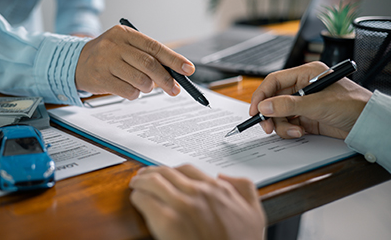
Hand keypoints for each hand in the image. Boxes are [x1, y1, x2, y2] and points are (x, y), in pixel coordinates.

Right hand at [75, 25, 194, 99]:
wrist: (75, 62)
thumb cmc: (107, 55)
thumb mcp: (125, 47)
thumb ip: (147, 55)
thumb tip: (175, 72)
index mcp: (125, 33)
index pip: (155, 46)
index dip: (174, 59)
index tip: (188, 69)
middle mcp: (115, 45)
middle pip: (149, 64)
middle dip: (166, 79)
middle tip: (175, 89)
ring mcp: (106, 61)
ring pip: (140, 80)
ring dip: (148, 87)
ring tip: (145, 86)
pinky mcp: (101, 78)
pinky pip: (128, 91)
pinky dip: (134, 94)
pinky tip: (129, 88)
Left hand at [129, 165, 265, 239]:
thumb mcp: (254, 213)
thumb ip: (244, 188)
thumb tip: (224, 176)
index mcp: (217, 189)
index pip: (187, 169)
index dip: (173, 170)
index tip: (166, 174)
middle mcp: (199, 192)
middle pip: (167, 172)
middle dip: (153, 172)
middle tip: (145, 175)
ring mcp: (182, 204)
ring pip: (153, 181)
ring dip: (141, 180)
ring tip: (136, 183)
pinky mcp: (167, 221)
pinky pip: (145, 199)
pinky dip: (138, 196)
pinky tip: (136, 199)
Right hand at [249, 61, 372, 138]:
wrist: (371, 124)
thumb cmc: (354, 105)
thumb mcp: (319, 104)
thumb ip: (289, 105)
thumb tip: (265, 106)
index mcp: (306, 74)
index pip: (274, 81)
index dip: (262, 95)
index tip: (255, 110)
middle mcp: (303, 87)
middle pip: (274, 99)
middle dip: (270, 114)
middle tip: (267, 126)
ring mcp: (304, 103)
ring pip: (279, 114)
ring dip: (282, 125)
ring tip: (294, 131)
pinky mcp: (307, 118)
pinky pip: (288, 124)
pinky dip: (289, 130)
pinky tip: (299, 133)